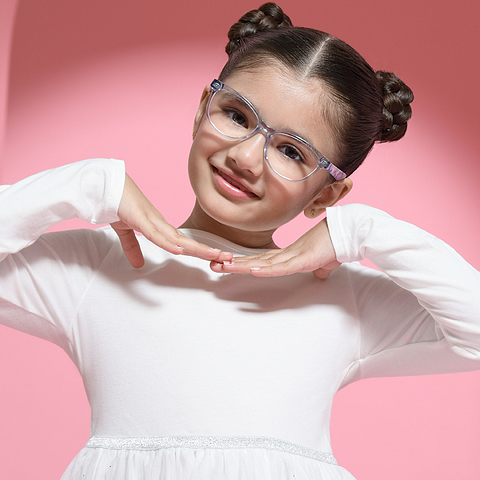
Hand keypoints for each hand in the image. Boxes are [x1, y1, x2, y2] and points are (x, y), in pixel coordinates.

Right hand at [111, 174, 231, 267]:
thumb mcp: (126, 232)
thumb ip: (133, 247)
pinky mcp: (139, 219)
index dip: (199, 251)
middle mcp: (160, 223)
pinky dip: (167, 243)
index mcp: (158, 227)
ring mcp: (151, 220)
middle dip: (207, 250)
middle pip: (187, 241)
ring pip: (178, 238)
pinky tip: (179, 250)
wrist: (106, 185)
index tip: (215, 258)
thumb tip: (138, 265)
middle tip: (227, 257)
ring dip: (197, 248)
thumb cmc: (118, 204)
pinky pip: (155, 234)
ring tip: (215, 255)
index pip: (183, 242)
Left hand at [210, 218, 339, 277]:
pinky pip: (281, 267)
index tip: (227, 265)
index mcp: (288, 254)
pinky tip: (252, 270)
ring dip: (242, 266)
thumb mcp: (323, 262)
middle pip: (255, 261)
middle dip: (234, 264)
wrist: (348, 233)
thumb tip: (320, 274)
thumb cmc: (335, 245)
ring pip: (262, 263)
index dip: (243, 263)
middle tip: (213, 265)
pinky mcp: (302, 259)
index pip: (261, 260)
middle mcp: (286, 254)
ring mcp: (292, 256)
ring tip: (223, 267)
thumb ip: (319, 268)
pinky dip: (266, 269)